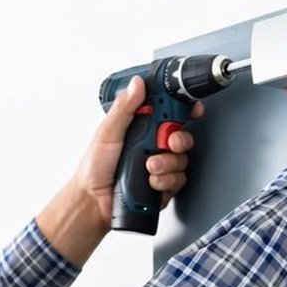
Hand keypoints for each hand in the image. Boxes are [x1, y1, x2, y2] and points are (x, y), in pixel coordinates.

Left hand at [79, 76, 202, 224]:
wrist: (94, 202)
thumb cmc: (95, 168)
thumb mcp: (107, 132)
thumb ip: (124, 108)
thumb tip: (137, 84)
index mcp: (142, 128)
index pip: (169, 113)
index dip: (185, 110)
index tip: (192, 109)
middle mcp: (154, 145)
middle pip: (182, 136)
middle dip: (179, 140)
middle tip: (169, 142)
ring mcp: (161, 166)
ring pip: (181, 160)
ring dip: (166, 164)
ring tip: (148, 167)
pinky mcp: (164, 186)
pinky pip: (178, 180)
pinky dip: (165, 181)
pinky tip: (150, 182)